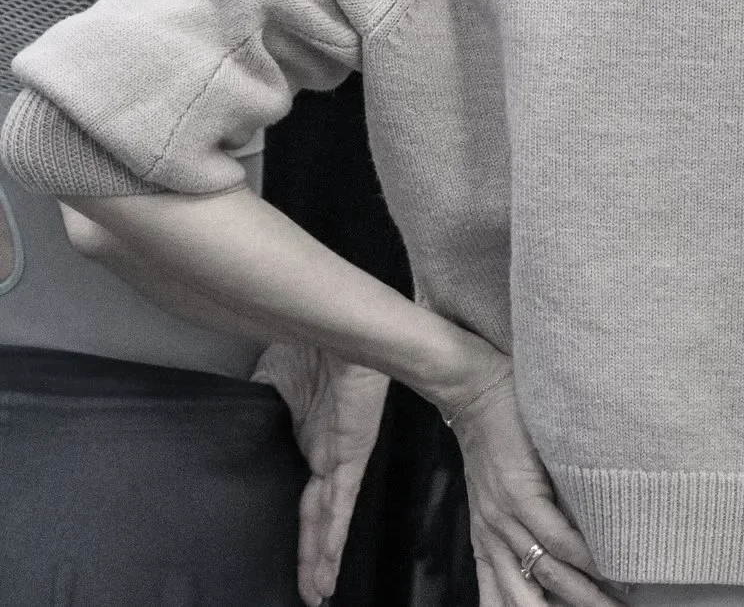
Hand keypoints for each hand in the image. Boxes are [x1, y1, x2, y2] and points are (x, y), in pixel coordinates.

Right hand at [254, 341, 389, 605]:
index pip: (304, 496)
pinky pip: (342, 501)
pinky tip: (328, 561)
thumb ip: (258, 414)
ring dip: (322, 556)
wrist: (339, 325)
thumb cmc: (311, 347)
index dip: (301, 529)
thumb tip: (229, 432)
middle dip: (312, 557)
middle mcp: (328, 455)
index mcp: (310, 440)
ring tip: (317, 589)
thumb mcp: (271, 387)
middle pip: (317, 518)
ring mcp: (341, 457)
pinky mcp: (353, 452)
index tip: (295, 560)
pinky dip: (333, 533)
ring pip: (330, 519)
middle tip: (308, 591)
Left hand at [433, 346, 621, 606]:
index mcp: (488, 544)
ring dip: (582, 594)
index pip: (509, 601)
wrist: (476, 393)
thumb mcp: (496, 494)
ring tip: (615, 602)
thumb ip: (520, 522)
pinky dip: (581, 556)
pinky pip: (553, 536)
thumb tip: (560, 545)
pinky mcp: (519, 493)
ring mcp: (505, 518)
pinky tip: (606, 566)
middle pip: (530, 602)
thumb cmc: (495, 438)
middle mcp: (494, 539)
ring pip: (546, 574)